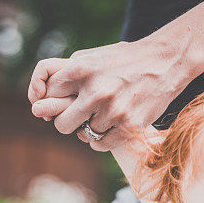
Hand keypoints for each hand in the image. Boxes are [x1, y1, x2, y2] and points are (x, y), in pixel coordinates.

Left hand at [28, 37, 192, 150]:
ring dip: (90, 129)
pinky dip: (101, 141)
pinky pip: (101, 145)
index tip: (60, 104)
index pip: (50, 94)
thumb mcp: (92, 57)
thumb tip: (37, 104)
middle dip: (67, 122)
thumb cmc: (123, 61)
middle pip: (62, 124)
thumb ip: (65, 74)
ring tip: (105, 114)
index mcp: (81, 69)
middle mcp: (95, 91)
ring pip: (84, 135)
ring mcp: (113, 110)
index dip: (52, 101)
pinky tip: (110, 128)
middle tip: (78, 117)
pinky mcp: (128, 126)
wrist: (165, 62)